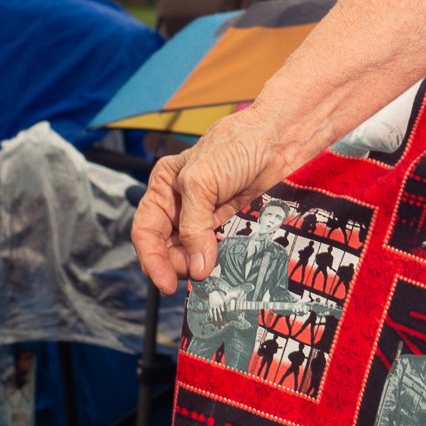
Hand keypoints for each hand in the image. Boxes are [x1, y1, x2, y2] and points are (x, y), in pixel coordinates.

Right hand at [134, 115, 283, 293]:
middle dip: (178, 265)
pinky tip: (226, 269)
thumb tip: (197, 267)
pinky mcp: (231, 227)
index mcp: (165, 189)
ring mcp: (207, 219)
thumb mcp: (201, 181)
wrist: (279, 142)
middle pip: (168, 249)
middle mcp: (182, 206)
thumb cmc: (237, 146)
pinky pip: (220, 254)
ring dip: (200, 268)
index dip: (152, 260)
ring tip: (213, 272)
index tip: (165, 283)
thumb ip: (194, 225)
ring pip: (194, 256)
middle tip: (197, 275)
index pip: (146, 231)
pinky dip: (220, 265)